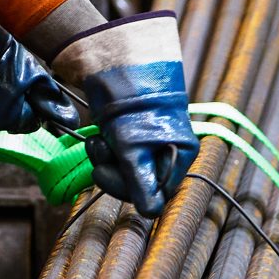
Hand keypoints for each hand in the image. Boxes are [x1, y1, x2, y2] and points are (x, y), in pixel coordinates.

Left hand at [54, 12, 196, 214]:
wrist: (118, 64)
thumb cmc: (133, 105)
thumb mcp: (133, 148)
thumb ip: (140, 184)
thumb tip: (151, 214)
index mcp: (181, 155)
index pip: (158, 194)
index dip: (130, 190)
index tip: (105, 176)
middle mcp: (171, 150)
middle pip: (141, 184)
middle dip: (115, 173)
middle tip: (99, 156)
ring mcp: (153, 141)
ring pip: (128, 170)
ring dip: (107, 159)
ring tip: (97, 141)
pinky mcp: (136, 133)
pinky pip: (121, 155)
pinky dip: (106, 149)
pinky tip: (98, 137)